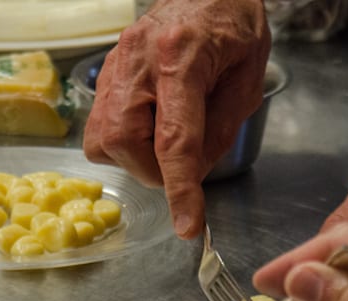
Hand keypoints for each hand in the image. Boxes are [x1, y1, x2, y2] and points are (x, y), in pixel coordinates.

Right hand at [83, 0, 270, 238]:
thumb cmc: (235, 27)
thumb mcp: (248, 82)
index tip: (187, 225)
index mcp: (181, 57)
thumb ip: (219, 131)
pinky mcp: (107, 71)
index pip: (174, 139)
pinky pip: (99, 124)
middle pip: (124, 141)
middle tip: (182, 168)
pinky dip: (124, 143)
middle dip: (153, 171)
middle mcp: (138, 58)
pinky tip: (150, 130)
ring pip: (103, 138)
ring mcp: (116, 64)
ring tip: (165, 146)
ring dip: (135, 159)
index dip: (180, 188)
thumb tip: (192, 175)